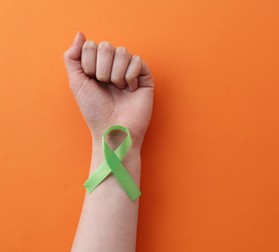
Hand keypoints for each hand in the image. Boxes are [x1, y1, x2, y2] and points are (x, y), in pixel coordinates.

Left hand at [64, 32, 153, 148]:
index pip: (91, 45)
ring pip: (122, 52)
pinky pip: (137, 61)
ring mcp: (130, 70)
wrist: (112, 128)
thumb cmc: (95, 110)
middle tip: (105, 85)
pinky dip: (130, 76)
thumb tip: (80, 34)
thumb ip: (73, 57)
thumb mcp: (76, 82)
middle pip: (106, 46)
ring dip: (116, 74)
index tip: (91, 81)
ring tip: (118, 88)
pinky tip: (130, 89)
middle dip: (102, 69)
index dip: (88, 63)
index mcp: (97, 65)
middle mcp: (114, 65)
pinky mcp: (144, 76)